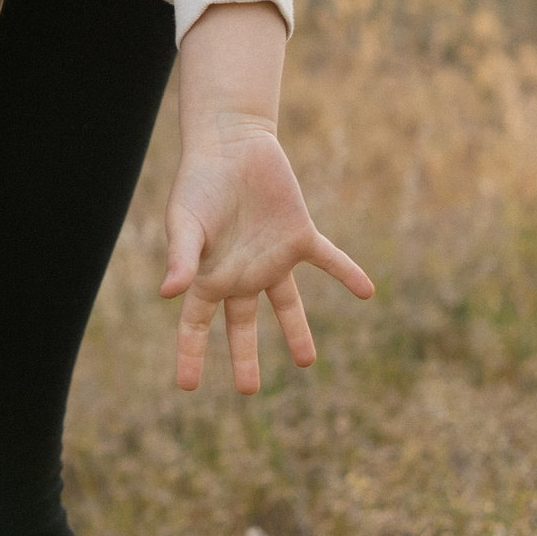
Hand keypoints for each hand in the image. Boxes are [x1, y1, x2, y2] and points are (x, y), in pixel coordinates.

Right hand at [160, 123, 373, 391]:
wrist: (231, 145)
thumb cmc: (199, 183)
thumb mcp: (185, 222)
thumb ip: (182, 258)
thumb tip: (169, 294)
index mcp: (209, 275)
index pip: (196, 324)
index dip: (190, 355)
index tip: (186, 386)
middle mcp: (240, 273)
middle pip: (241, 325)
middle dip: (244, 358)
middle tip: (247, 390)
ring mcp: (271, 258)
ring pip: (286, 304)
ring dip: (298, 331)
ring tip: (307, 363)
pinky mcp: (299, 236)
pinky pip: (328, 260)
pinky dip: (347, 274)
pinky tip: (367, 292)